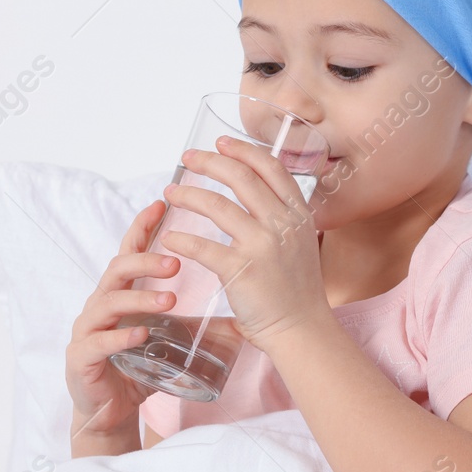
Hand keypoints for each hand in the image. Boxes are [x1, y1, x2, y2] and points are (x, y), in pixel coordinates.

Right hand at [64, 198, 179, 440]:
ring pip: (109, 302)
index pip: (129, 250)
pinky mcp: (81, 358)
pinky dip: (121, 336)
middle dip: (146, 260)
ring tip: (169, 299)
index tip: (161, 204)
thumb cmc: (140, 368)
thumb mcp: (171, 340)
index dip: (142, 227)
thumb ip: (196, 322)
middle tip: (175, 261)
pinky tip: (141, 334)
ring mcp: (88, 330)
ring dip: (140, 297)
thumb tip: (245, 313)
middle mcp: (101, 304)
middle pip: (117, 268)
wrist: (111, 411)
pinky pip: (98, 342)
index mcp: (121, 292)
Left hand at [159, 135, 327, 348]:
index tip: (220, 143)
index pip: (270, 167)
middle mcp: (282, 224)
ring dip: (188, 195)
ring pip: (217, 205)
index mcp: (298, 213)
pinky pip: (201, 246)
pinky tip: (170, 238)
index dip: (243, 150)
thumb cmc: (297, 290)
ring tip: (172, 192)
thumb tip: (256, 194)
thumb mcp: (301, 242)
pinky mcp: (241, 270)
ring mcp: (262, 246)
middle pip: (241, 177)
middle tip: (188, 158)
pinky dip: (181, 240)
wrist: (301, 328)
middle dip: (209, 162)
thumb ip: (282, 217)